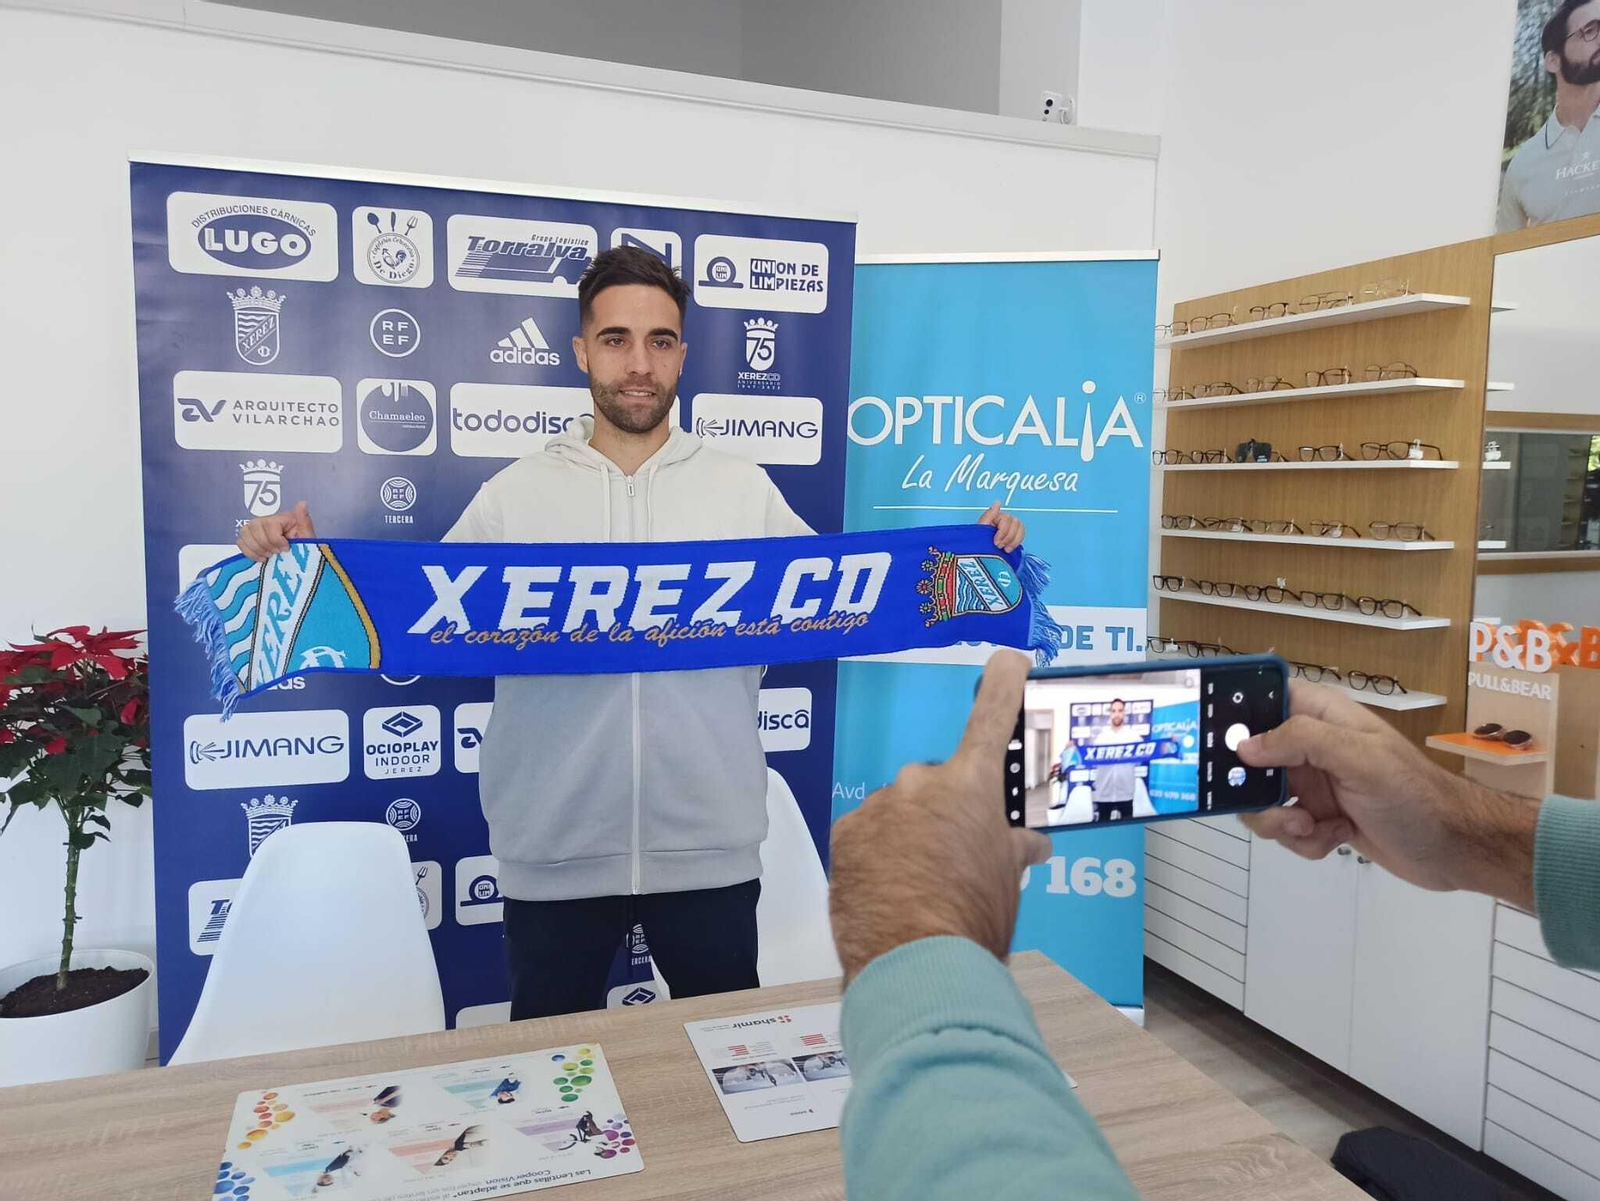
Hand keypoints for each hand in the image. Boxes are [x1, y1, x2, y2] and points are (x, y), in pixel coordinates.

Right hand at [237, 500, 315, 562]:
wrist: (297, 559)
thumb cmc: (303, 548)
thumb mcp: (307, 536)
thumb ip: (304, 520)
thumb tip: (302, 503)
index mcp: (280, 518)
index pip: (269, 524)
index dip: (277, 539)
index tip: (286, 548)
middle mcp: (265, 520)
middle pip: (254, 528)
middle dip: (266, 545)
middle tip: (277, 552)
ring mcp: (254, 529)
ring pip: (245, 534)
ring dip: (258, 549)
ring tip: (270, 554)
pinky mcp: (248, 538)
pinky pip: (240, 542)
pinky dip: (250, 552)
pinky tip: (262, 556)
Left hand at [829, 651, 1050, 985]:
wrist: (916, 965)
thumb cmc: (971, 922)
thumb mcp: (1008, 881)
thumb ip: (1012, 850)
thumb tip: (1026, 844)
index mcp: (971, 784)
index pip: (992, 716)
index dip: (1004, 683)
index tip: (1008, 659)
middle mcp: (921, 783)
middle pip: (939, 784)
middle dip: (947, 812)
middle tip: (957, 856)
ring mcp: (879, 807)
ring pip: (900, 811)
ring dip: (909, 835)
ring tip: (921, 886)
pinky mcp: (845, 835)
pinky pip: (868, 834)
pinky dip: (879, 853)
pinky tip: (892, 889)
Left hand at [978, 501, 1023, 551]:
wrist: (979, 551)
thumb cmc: (978, 540)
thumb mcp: (981, 528)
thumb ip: (989, 515)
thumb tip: (997, 502)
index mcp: (996, 516)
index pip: (1006, 519)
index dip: (1002, 532)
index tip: (995, 541)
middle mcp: (1005, 519)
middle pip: (1015, 523)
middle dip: (1008, 537)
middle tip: (999, 545)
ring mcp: (1010, 527)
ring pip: (1020, 528)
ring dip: (1013, 540)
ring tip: (1004, 548)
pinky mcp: (1014, 535)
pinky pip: (1021, 535)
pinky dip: (1016, 542)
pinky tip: (1009, 548)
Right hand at [1238, 681, 1536, 905]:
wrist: (1457, 848)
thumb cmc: (1412, 794)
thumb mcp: (1359, 758)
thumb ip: (1301, 741)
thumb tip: (1245, 746)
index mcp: (1322, 716)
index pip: (1264, 698)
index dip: (1236, 714)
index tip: (1216, 742)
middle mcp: (1311, 746)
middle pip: (1251, 758)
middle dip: (1253, 788)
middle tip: (1269, 803)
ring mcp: (1314, 784)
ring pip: (1262, 801)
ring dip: (1279, 822)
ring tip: (1312, 827)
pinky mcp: (1320, 819)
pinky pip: (1286, 830)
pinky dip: (1304, 841)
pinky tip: (1336, 838)